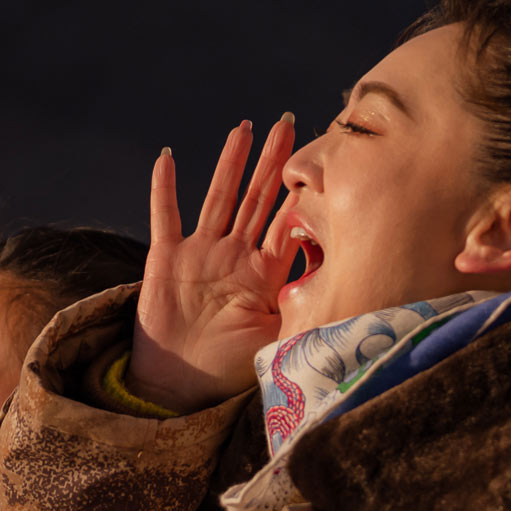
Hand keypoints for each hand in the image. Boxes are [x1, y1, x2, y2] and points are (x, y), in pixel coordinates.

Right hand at [127, 115, 299, 412]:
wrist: (181, 385)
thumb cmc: (229, 368)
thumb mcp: (277, 339)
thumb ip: (305, 315)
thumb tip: (346, 303)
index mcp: (264, 273)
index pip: (288, 224)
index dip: (303, 196)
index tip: (323, 167)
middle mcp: (235, 255)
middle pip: (258, 198)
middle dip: (274, 163)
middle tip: (291, 125)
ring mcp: (201, 253)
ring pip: (219, 197)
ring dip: (230, 163)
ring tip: (244, 128)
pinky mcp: (167, 258)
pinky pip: (166, 216)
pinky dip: (164, 188)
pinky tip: (167, 157)